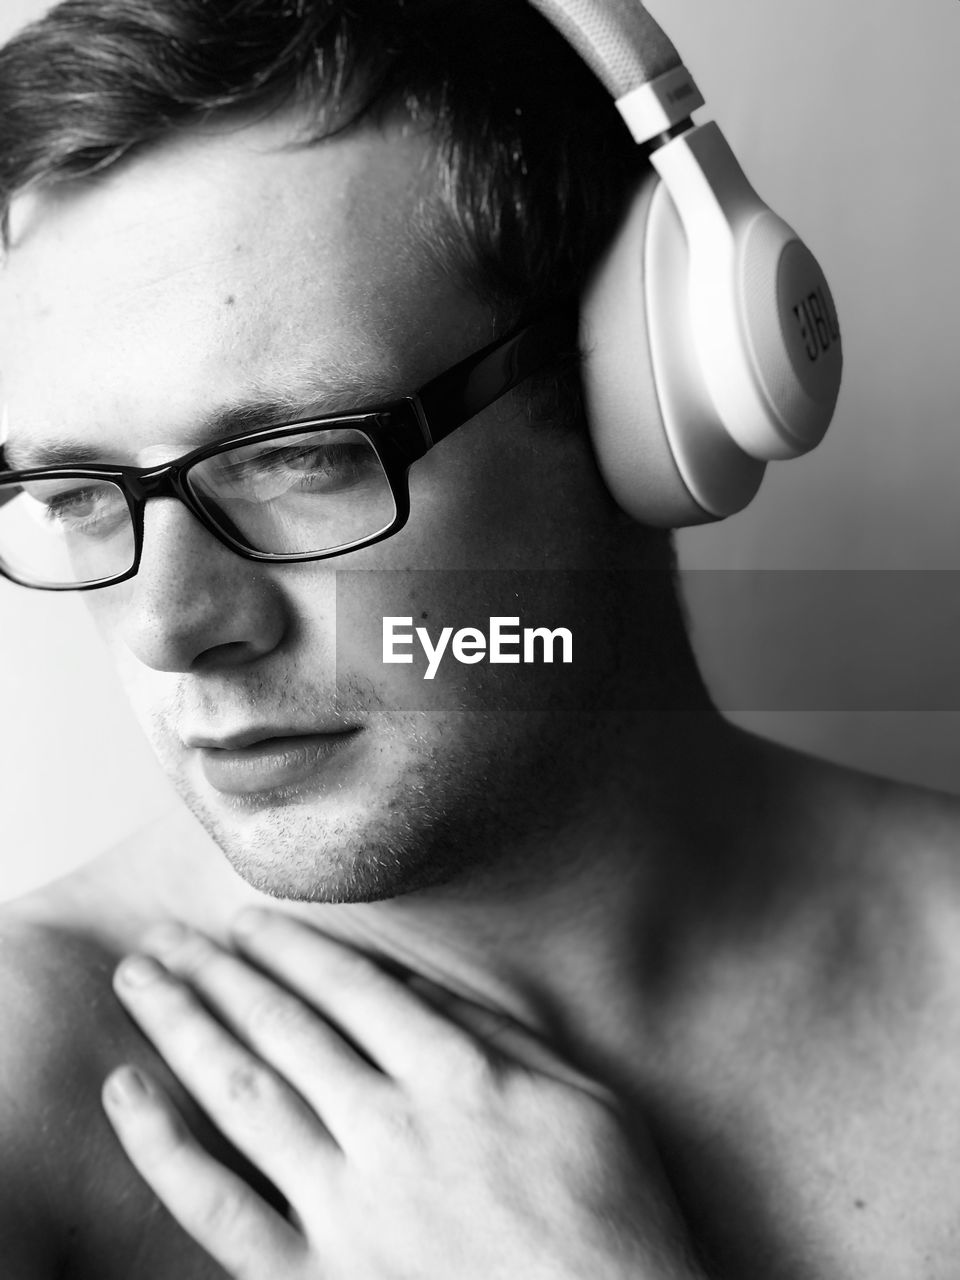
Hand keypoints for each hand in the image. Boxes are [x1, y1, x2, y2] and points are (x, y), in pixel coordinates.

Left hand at [102, 912, 701, 1279]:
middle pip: (285, 1028)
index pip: (351, 990)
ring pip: (243, 1096)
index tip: (245, 920)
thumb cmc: (612, 1222)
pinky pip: (219, 1211)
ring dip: (183, 1027)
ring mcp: (348, 1208)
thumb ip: (497, 1034)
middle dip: (219, 972)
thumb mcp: (585, 1100)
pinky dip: (163, 1152)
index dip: (291, 947)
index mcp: (458, 1078)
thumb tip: (414, 982)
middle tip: (168, 934)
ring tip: (139, 980)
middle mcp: (391, 1129)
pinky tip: (128, 1096)